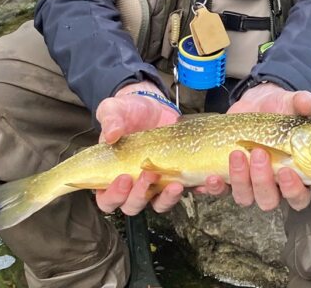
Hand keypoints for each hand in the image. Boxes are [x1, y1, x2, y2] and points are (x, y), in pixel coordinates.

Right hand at [94, 81, 183, 214]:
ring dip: (168, 199)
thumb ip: (109, 121)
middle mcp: (132, 185)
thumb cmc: (127, 111)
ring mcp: (156, 183)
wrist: (153, 105)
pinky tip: (204, 180)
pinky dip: (195, 189)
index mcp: (110, 175)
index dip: (114, 195)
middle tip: (150, 174)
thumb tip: (110, 135)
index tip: (124, 178)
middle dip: (141, 195)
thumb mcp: (113, 110)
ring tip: (177, 184)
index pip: (107, 199)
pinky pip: (185, 190)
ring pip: (159, 203)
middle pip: (133, 205)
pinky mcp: (176, 176)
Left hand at [198, 82, 310, 211]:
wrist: (257, 104)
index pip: (299, 196)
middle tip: (258, 154)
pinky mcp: (228, 177)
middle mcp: (272, 185)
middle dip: (261, 180)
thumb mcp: (291, 104)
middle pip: (268, 200)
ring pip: (244, 197)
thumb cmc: (280, 110)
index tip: (286, 170)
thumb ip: (301, 104)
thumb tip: (307, 103)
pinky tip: (210, 177)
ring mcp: (249, 183)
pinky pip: (220, 191)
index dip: (293, 190)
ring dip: (239, 180)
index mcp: (295, 175)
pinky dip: (214, 188)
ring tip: (236, 154)